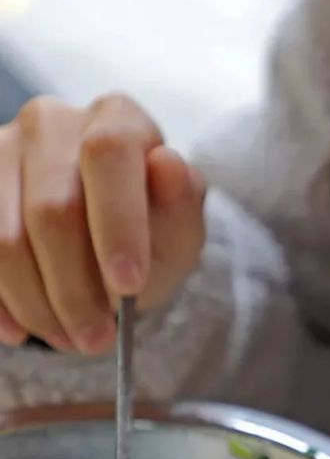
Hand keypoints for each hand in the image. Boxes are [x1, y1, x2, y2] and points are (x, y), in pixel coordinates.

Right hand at [0, 93, 205, 354]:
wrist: (109, 240)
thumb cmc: (152, 231)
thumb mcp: (182, 229)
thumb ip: (182, 204)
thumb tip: (168, 165)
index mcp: (116, 118)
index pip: (108, 155)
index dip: (116, 223)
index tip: (129, 285)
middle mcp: (51, 122)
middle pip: (51, 209)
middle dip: (76, 289)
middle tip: (98, 339)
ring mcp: (0, 150)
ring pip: (4, 239)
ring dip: (38, 305)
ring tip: (71, 340)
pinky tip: (21, 331)